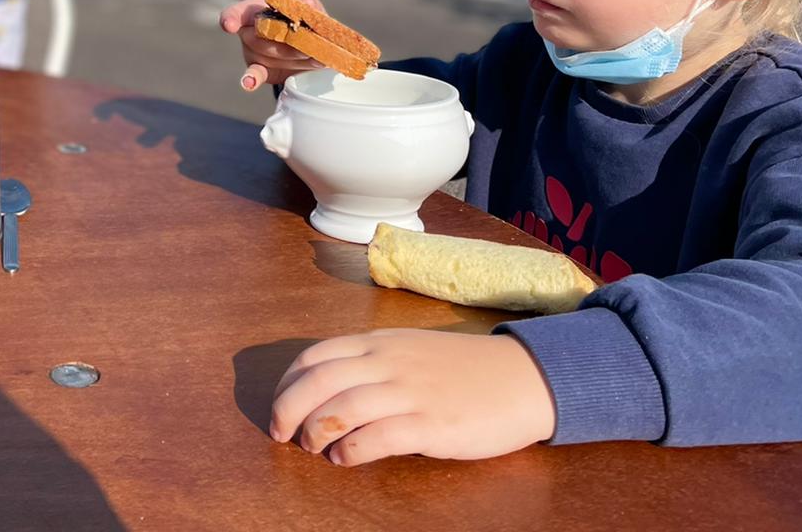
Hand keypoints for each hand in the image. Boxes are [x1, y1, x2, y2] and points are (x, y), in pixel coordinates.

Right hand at [218, 0, 325, 91]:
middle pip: (260, 35)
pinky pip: (255, 74)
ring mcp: (253, 53)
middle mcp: (250, 31)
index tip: (229, 26)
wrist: (309, 50)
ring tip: (316, 56)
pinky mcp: (262, 71)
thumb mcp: (309, 13)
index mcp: (256, 11)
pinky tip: (249, 83)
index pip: (237, 13)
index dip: (232, 18)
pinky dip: (252, 78)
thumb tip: (307, 2)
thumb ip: (311, 7)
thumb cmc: (304, 26)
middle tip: (309, 42)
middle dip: (286, 38)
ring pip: (267, 54)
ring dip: (292, 56)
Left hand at [271, 329, 554, 465]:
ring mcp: (410, 392)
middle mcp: (388, 362)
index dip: (287, 383)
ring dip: (317, 431)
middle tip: (280, 433)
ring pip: (343, 408)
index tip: (279, 405)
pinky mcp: (432, 424)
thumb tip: (329, 388)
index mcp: (378, 342)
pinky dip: (352, 450)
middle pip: (319, 382)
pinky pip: (379, 436)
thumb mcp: (410, 348)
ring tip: (313, 447)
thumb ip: (372, 361)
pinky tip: (346, 458)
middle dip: (288, 409)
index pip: (315, 357)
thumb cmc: (463, 367)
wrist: (522, 378)